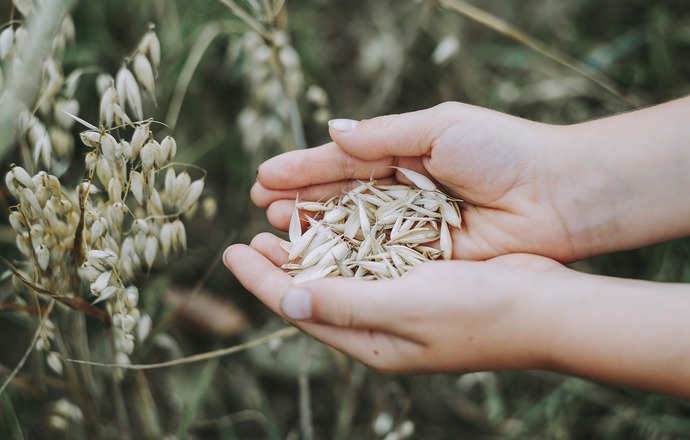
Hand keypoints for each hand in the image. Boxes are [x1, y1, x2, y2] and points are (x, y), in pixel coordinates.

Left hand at [223, 232, 561, 372]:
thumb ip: (345, 304)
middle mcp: (380, 325)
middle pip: (314, 292)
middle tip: (249, 237)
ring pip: (340, 273)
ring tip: (281, 225)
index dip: (260, 281)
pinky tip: (336, 221)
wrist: (546, 307)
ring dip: (310, 249)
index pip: (300, 308)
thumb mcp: (406, 308)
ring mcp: (401, 303)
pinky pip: (370, 260)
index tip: (229, 252)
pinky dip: (346, 240)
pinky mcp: (421, 280)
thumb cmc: (479, 312)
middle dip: (278, 265)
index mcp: (371, 341)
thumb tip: (285, 298)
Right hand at [252, 102, 580, 261]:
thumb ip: (382, 135)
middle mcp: (403, 193)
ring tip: (276, 230)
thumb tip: (332, 131)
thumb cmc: (502, 151)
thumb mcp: (439, 128)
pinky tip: (316, 259)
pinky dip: (348, 259)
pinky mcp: (427, 259)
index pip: (342, 162)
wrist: (558, 195)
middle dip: (301, 201)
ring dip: (315, 230)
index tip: (265, 177)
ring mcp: (412, 229)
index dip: (304, 169)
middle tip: (261, 207)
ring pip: (353, 231)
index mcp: (404, 154)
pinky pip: (379, 260)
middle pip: (341, 198)